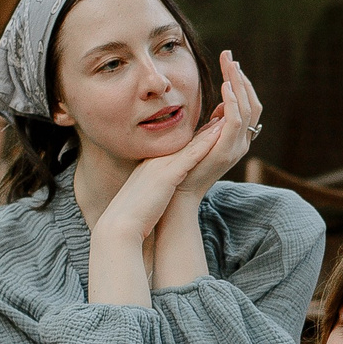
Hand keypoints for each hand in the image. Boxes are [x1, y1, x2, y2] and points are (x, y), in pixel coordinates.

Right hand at [94, 129, 221, 247]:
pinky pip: (189, 158)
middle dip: (203, 131)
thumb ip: (150, 191)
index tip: (207, 131)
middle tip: (221, 117)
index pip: (175, 150)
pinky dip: (204, 146)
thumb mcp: (141, 199)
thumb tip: (156, 195)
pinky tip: (217, 137)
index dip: (192, 140)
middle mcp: (155, 162)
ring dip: (208, 133)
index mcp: (149, 168)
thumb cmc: (129, 218)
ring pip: (189, 146)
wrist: (118, 225)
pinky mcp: (166, 177)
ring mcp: (160, 167)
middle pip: (184, 144)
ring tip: (224, 120)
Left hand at [175, 52, 262, 201]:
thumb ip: (214, 124)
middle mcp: (243, 142)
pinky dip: (233, 101)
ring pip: (248, 108)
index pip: (248, 105)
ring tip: (229, 66)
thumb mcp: (203, 138)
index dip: (241, 83)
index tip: (229, 63)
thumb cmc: (185, 166)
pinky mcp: (226, 150)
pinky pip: (236, 121)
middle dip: (241, 77)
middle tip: (229, 57)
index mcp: (238, 139)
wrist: (179, 193)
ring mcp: (237, 147)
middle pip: (253, 103)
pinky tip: (225, 86)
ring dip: (238, 84)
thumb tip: (221, 105)